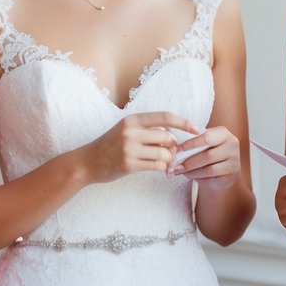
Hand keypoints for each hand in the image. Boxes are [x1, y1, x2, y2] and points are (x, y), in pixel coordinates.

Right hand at [83, 111, 199, 183]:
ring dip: (169, 160)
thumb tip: (174, 134)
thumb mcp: (126, 130)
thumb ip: (148, 129)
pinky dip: (163, 168)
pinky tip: (160, 169)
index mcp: (132, 119)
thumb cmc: (110, 145)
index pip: (165, 116)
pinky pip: (157, 166)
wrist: (88, 162)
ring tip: (164, 163)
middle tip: (171, 153)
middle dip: (173, 147)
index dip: (184, 122)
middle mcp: (131, 131)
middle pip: (167, 137)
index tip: (197, 129)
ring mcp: (129, 148)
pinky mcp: (129, 164)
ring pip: (164, 154)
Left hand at [171, 126, 239, 189]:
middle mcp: (232, 146)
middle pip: (207, 155)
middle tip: (175, 166)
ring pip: (208, 169)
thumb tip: (173, 150)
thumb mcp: (203, 144)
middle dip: (188, 162)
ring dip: (191, 172)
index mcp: (224, 133)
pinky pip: (211, 179)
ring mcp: (234, 162)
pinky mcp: (232, 176)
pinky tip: (191, 176)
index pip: (206, 137)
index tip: (177, 150)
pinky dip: (198, 179)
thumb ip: (193, 144)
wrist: (222, 171)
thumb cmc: (208, 153)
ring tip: (181, 172)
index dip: (190, 144)